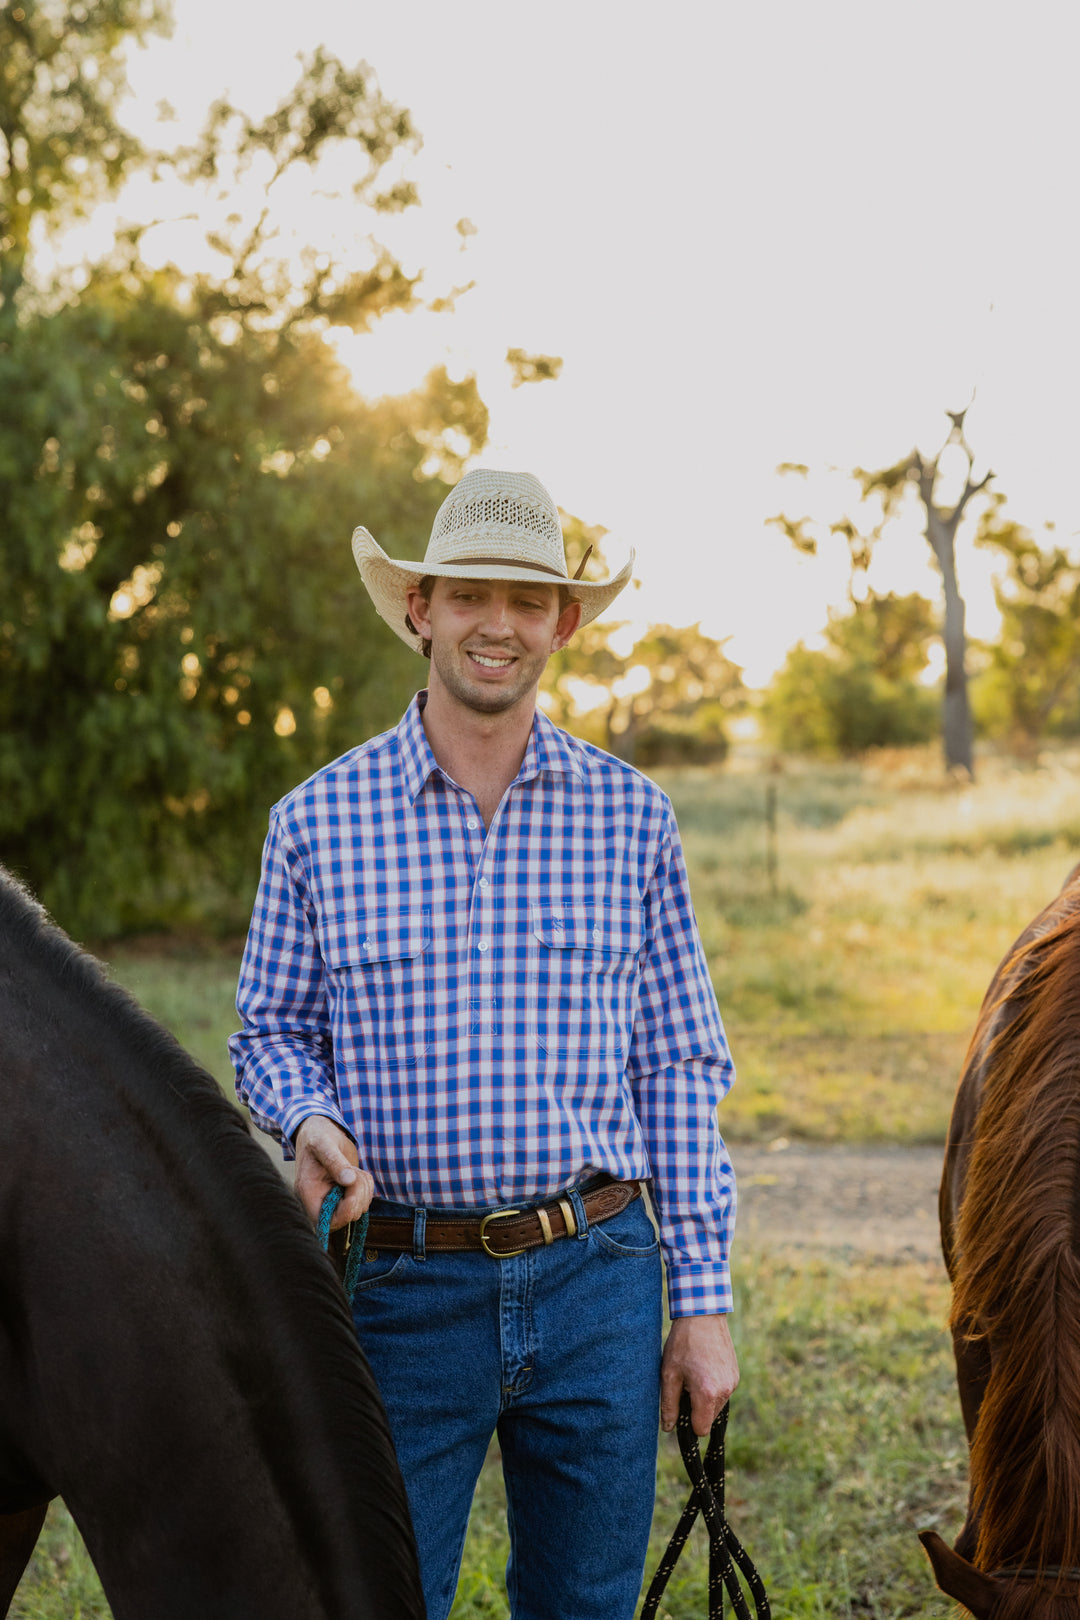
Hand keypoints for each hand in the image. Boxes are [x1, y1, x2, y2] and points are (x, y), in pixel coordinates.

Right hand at [293, 1116, 373, 1229]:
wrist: (320, 1129)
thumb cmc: (317, 1135)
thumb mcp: (324, 1143)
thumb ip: (334, 1161)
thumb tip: (349, 1180)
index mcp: (308, 1192)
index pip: (325, 1221)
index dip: (344, 1213)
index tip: (353, 1191)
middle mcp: (320, 1200)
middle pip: (346, 1217)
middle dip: (357, 1196)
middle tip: (355, 1174)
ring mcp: (334, 1198)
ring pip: (359, 1209)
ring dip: (363, 1189)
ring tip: (354, 1170)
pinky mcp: (346, 1193)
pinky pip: (365, 1199)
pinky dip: (367, 1186)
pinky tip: (357, 1172)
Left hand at [661, 1314, 739, 1436]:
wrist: (703, 1315)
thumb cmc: (683, 1343)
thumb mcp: (669, 1374)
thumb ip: (669, 1405)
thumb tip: (668, 1429)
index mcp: (707, 1393)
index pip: (701, 1430)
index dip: (688, 1423)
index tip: (680, 1406)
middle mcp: (725, 1391)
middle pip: (709, 1418)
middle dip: (696, 1408)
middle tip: (685, 1384)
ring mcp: (733, 1383)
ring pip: (716, 1406)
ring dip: (704, 1398)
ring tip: (694, 1374)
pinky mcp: (736, 1375)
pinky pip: (723, 1393)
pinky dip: (713, 1388)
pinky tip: (703, 1368)